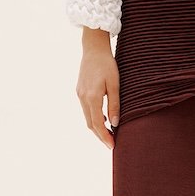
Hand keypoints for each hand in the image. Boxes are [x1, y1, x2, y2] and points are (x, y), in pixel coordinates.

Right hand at [77, 30, 120, 149]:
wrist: (93, 49)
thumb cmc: (107, 65)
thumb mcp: (115, 84)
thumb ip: (114, 105)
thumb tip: (114, 124)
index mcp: (92, 97)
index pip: (97, 124)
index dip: (104, 137)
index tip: (112, 146)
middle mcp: (82, 98)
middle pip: (90, 124)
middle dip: (100, 136)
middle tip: (111, 144)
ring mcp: (79, 95)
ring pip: (87, 118)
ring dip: (97, 128)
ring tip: (109, 134)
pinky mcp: (79, 91)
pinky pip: (86, 110)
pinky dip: (94, 118)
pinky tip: (103, 119)